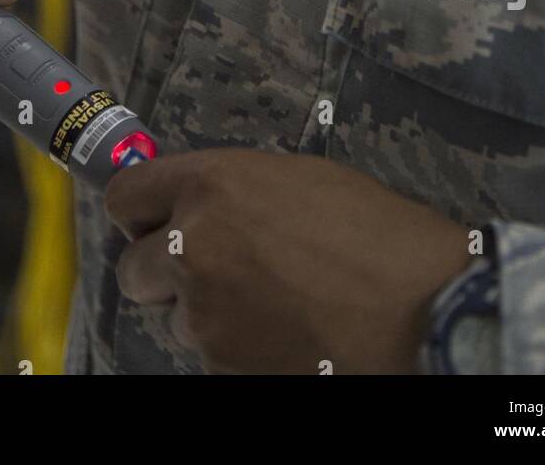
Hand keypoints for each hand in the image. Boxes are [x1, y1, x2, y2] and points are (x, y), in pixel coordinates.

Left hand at [106, 148, 471, 373]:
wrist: (419, 308)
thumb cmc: (375, 233)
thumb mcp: (296, 179)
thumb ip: (233, 191)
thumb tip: (202, 206)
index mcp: (210, 185)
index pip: (125, 196)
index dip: (139, 214)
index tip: (151, 223)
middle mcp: (191, 245)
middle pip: (133, 269)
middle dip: (163, 274)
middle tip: (211, 273)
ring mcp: (203, 312)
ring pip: (175, 317)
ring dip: (205, 312)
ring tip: (269, 304)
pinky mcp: (221, 365)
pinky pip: (209, 354)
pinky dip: (235, 347)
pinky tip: (283, 331)